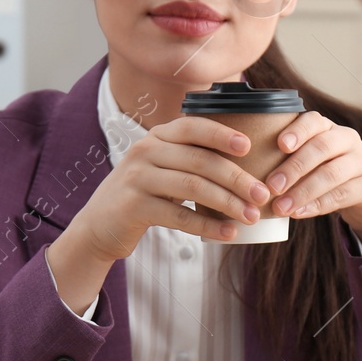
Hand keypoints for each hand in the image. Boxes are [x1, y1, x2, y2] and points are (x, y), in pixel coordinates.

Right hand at [66, 117, 274, 262]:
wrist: (99, 225)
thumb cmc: (143, 195)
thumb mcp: (162, 168)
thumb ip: (191, 160)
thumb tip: (247, 168)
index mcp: (157, 137)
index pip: (193, 127)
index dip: (221, 134)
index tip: (249, 147)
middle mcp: (145, 151)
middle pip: (200, 160)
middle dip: (236, 178)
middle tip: (262, 194)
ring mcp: (138, 178)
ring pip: (192, 187)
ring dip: (227, 202)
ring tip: (250, 216)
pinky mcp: (134, 206)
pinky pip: (178, 215)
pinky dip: (207, 225)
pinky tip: (227, 233)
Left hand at [264, 111, 361, 248]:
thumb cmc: (328, 173)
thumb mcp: (313, 160)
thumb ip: (289, 159)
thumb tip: (248, 174)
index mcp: (328, 128)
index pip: (314, 120)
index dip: (297, 131)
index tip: (280, 144)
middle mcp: (347, 139)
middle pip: (321, 147)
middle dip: (294, 167)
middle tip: (272, 186)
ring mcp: (361, 162)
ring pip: (331, 173)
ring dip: (303, 191)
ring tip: (281, 207)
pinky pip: (342, 195)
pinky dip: (317, 205)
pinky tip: (299, 213)